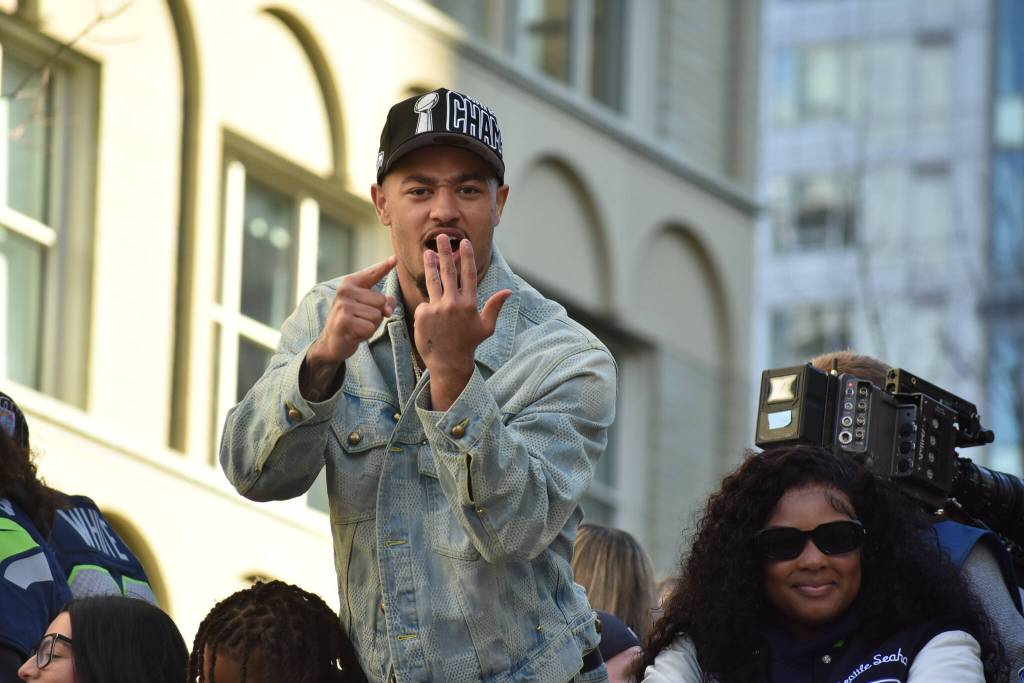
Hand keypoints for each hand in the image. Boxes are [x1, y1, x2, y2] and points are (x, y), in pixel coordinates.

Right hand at [300, 256, 396, 400]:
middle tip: (361, 319)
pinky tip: (354, 333)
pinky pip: (370, 327)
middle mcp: (345, 291)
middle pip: (381, 301)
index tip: (395, 259)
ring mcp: (343, 305)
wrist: (332, 341)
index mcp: (351, 283)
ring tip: (358, 325)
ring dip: (371, 325)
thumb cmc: (353, 321)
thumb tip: (388, 308)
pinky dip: (366, 334)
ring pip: (377, 315)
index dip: (384, 267)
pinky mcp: (344, 321)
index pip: (372, 274)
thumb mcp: (367, 307)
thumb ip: (382, 302)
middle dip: (377, 314)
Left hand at [415, 237, 509, 409]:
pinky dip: (428, 305)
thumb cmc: (469, 344)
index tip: (463, 243)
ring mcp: (436, 308)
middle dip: (445, 252)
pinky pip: (425, 303)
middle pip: (448, 271)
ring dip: (430, 264)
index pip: (468, 274)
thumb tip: (508, 292)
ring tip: (427, 252)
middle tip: (441, 237)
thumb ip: (494, 307)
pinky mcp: (422, 314)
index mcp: (469, 304)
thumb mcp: (486, 326)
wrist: (448, 362)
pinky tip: (430, 313)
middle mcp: (452, 303)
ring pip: (432, 281)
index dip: (466, 257)